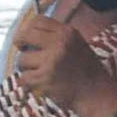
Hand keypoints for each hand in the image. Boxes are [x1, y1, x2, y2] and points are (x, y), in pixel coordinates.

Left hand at [9, 0, 116, 116]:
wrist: (96, 94)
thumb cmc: (87, 71)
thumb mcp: (77, 45)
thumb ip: (57, 37)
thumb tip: (31, 35)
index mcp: (67, 33)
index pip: (38, 21)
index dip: (28, 28)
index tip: (26, 37)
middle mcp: (59, 44)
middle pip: (25, 35)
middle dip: (19, 42)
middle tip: (21, 49)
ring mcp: (50, 61)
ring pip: (22, 59)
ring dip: (26, 68)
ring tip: (38, 73)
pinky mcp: (44, 78)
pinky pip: (24, 77)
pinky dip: (28, 83)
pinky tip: (38, 84)